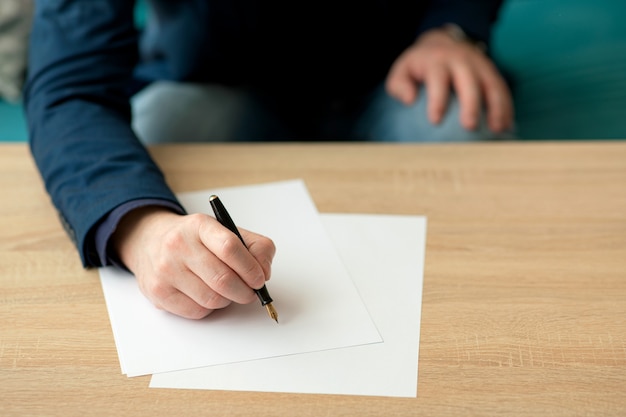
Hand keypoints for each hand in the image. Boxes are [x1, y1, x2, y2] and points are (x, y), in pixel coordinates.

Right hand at [110, 206, 275, 318]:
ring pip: (212, 299)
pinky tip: (206, 295)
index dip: (251, 268)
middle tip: (250, 292)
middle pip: (223, 279)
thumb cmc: (195, 240)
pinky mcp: (158, 293)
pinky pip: (196, 311)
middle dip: (245, 291)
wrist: (150, 241)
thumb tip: (264, 272)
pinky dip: (209, 308)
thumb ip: (254, 246)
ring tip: (227, 291)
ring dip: (227, 300)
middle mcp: (178, 245)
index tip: (259, 279)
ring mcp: (166, 270)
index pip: (230, 247)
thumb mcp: (224, 230)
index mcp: (200, 226)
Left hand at [385, 27, 512, 132]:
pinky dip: (507, 107)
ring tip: (497, 130)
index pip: (438, 79)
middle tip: (469, 127)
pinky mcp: (492, 72)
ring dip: (497, 107)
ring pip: (492, 84)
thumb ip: (399, 85)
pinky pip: (502, 89)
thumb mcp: (402, 70)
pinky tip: (507, 126)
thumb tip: (409, 99)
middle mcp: (461, 60)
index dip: (437, 100)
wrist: (443, 41)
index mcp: (437, 60)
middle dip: (471, 104)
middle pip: (469, 81)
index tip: (435, 121)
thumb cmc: (419, 65)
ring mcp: (480, 65)